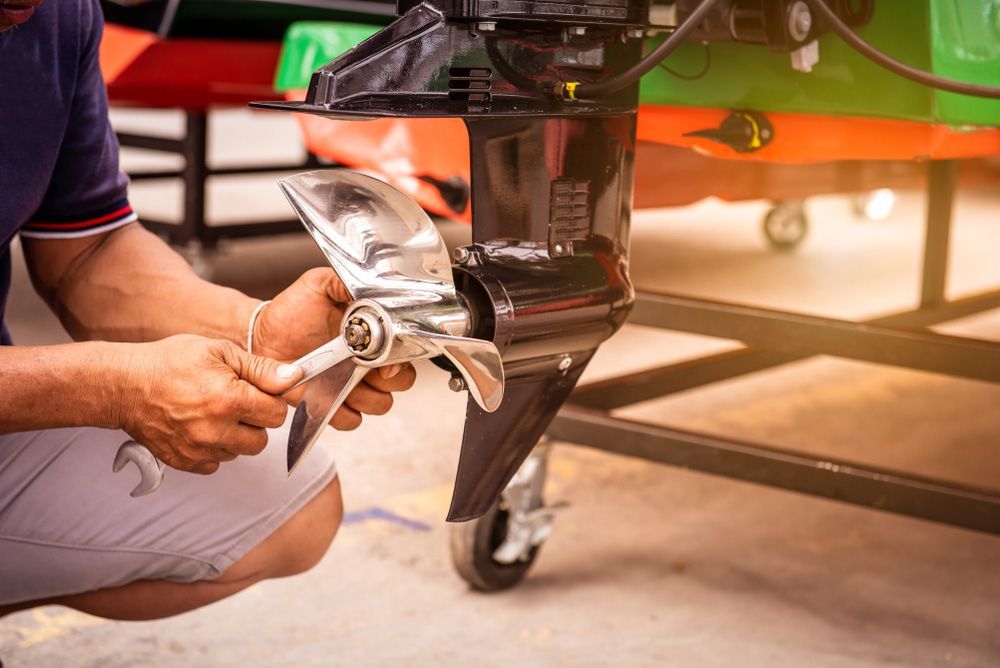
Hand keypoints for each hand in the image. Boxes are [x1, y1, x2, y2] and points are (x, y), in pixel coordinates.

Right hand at [114, 335, 302, 473]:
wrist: (125, 385)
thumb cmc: (172, 362)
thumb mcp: (220, 352)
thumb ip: (261, 368)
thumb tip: (294, 378)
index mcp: (229, 399)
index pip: (277, 414)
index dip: (270, 400)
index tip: (256, 391)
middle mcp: (216, 430)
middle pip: (263, 439)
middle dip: (255, 421)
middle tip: (234, 402)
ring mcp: (199, 450)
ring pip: (241, 452)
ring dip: (236, 436)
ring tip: (214, 412)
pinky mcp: (185, 462)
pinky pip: (218, 463)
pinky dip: (216, 448)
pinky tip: (201, 427)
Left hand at [251, 268, 415, 429]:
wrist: (263, 334)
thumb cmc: (291, 310)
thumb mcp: (319, 285)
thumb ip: (343, 283)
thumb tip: (368, 289)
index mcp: (373, 337)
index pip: (406, 354)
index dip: (400, 361)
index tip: (384, 361)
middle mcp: (368, 363)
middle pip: (401, 384)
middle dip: (387, 381)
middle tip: (364, 369)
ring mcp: (352, 386)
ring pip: (380, 405)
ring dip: (365, 397)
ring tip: (342, 380)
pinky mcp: (332, 405)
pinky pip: (351, 420)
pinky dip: (341, 413)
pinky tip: (326, 395)